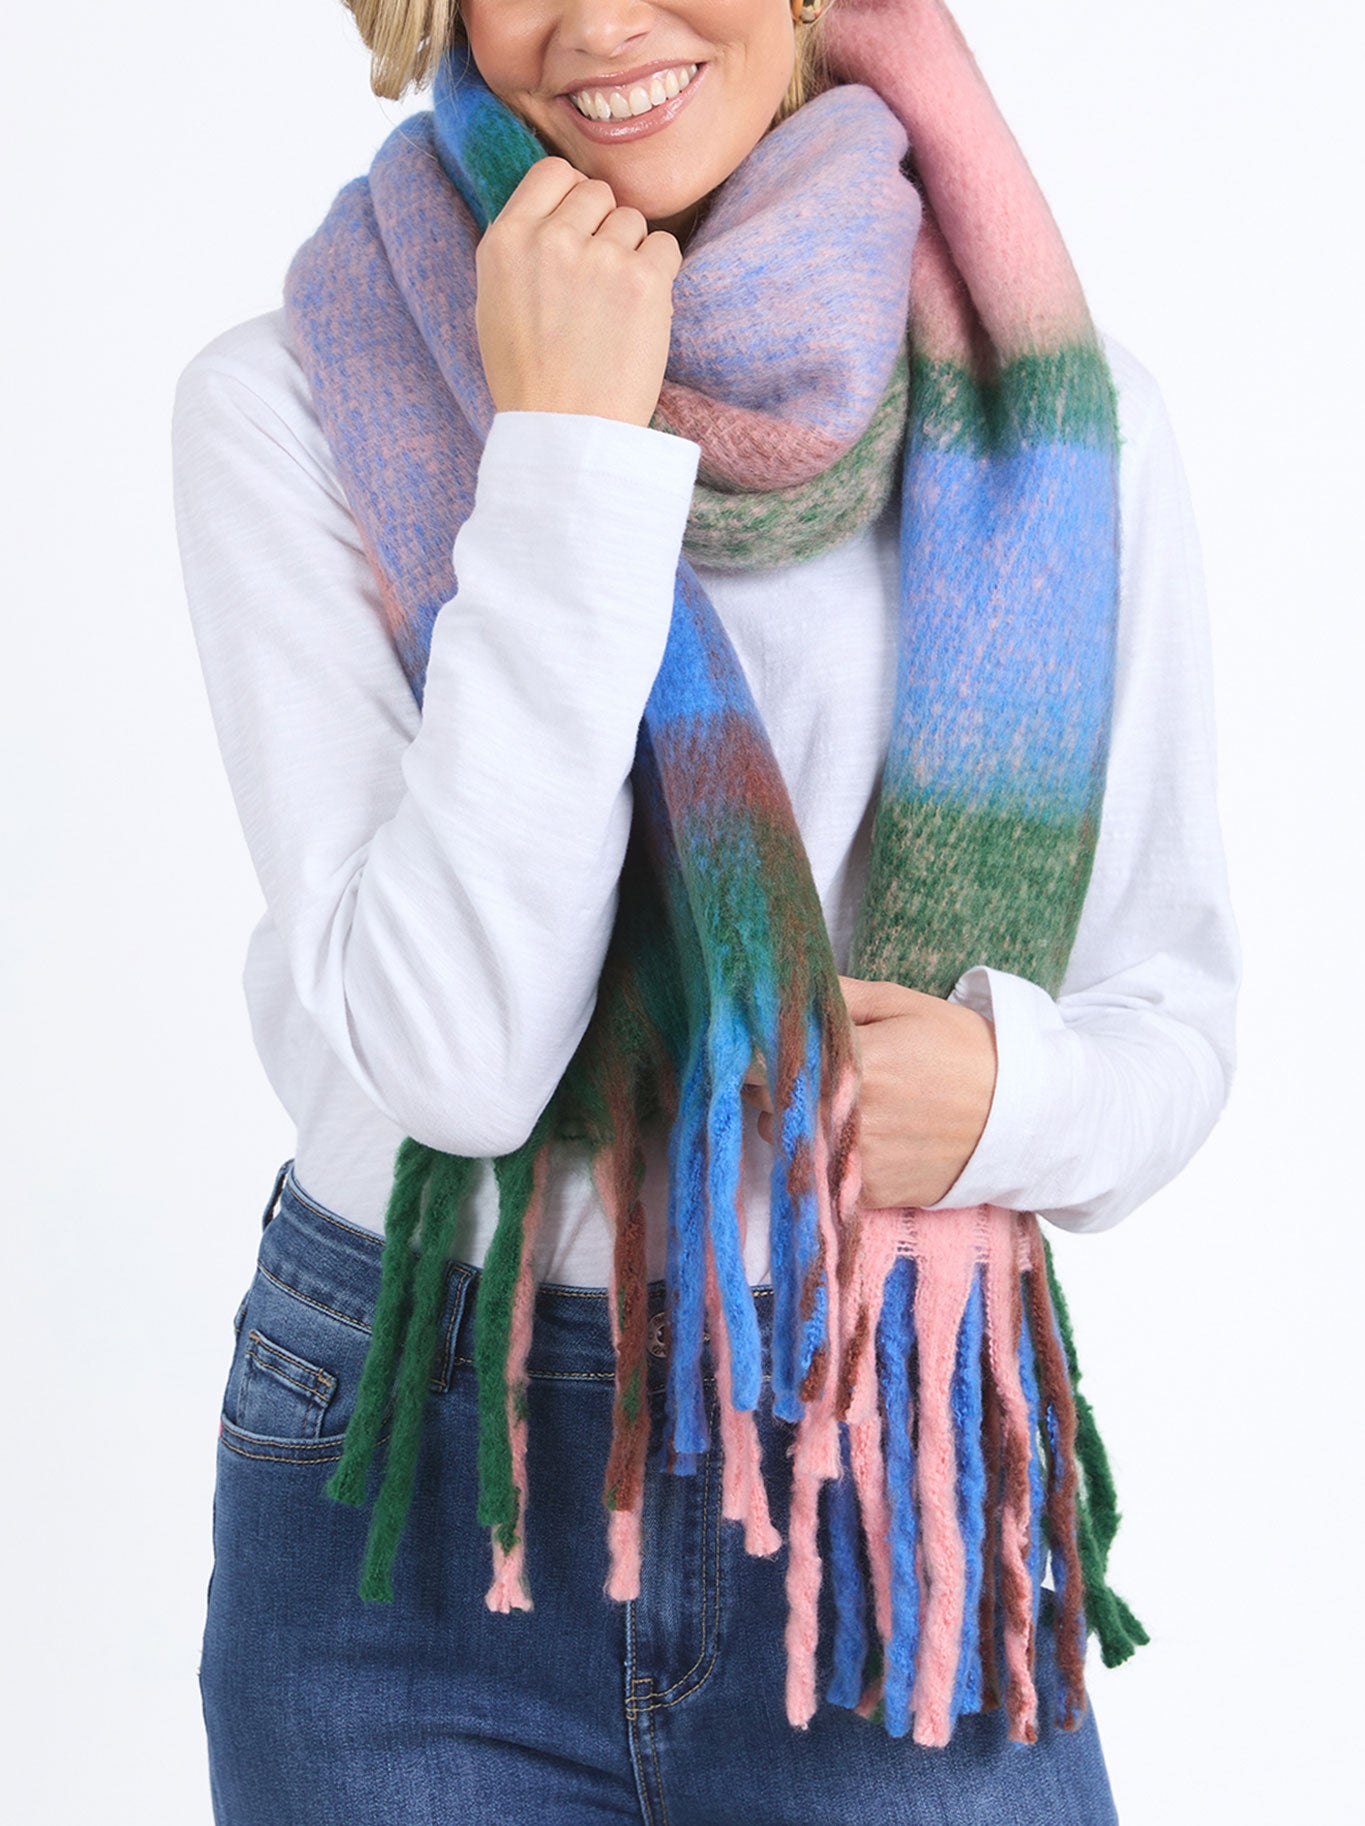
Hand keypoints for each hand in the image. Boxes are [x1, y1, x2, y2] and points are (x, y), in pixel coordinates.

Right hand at [474, 156, 682, 428]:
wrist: (566, 435)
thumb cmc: (529, 380)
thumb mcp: (494, 305)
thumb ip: (520, 250)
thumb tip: (552, 211)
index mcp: (505, 241)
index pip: (552, 173)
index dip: (573, 197)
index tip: (580, 229)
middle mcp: (550, 239)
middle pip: (598, 193)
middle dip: (604, 227)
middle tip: (599, 281)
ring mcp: (599, 257)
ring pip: (633, 221)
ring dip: (632, 254)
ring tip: (616, 307)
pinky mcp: (643, 281)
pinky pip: (666, 247)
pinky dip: (660, 275)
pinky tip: (642, 312)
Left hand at [740, 974, 997, 1208]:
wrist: (1021, 1116)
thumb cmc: (963, 1050)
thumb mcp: (903, 1004)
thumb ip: (840, 995)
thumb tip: (788, 987)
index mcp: (849, 1062)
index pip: (762, 1063)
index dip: (760, 1054)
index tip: (767, 1047)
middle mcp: (843, 1115)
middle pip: (765, 1105)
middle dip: (773, 1087)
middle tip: (802, 1074)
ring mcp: (854, 1159)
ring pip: (785, 1142)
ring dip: (792, 1124)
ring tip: (827, 1105)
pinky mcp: (869, 1193)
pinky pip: (818, 1173)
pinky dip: (823, 1155)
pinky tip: (849, 1135)